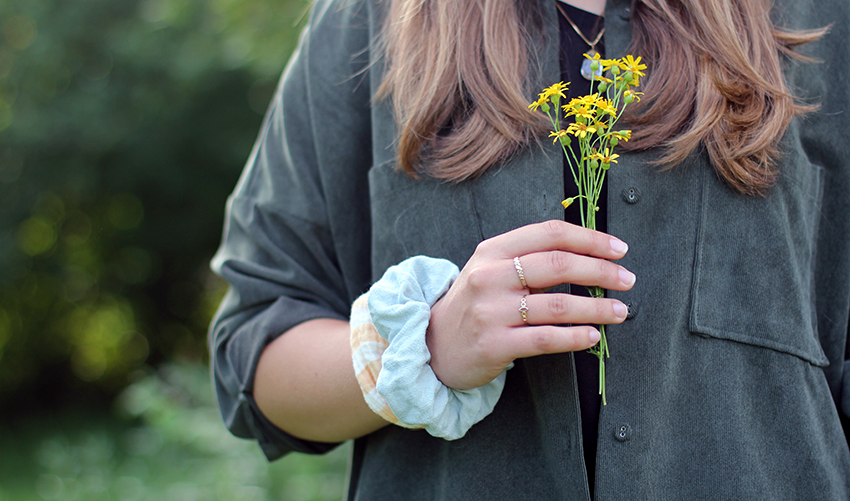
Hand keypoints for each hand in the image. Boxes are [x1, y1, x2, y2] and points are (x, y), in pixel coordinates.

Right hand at [426, 220, 634, 389]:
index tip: (619, 249)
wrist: (433, 345)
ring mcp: (490, 311)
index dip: (590, 238)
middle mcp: (489, 276)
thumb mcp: (491, 269)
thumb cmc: (475, 304)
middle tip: (627, 279)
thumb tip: (589, 252)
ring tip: (619, 311)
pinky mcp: (494, 344)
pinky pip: (545, 339)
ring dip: (596, 308)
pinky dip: (575, 337)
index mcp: (493, 250)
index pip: (549, 234)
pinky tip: (593, 336)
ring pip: (557, 305)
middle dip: (601, 271)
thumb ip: (529, 257)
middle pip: (557, 264)